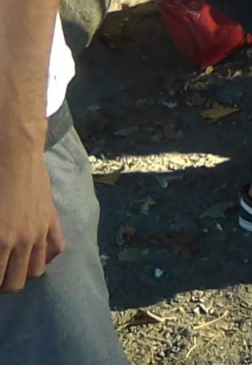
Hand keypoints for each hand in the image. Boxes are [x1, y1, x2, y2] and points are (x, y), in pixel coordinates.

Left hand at [0, 150, 64, 292]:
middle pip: (15, 283)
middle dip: (2, 286)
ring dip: (22, 275)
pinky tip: (34, 253)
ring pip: (36, 271)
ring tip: (11, 269)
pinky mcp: (53, 220)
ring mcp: (41, 232)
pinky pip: (56, 249)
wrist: (15, 155)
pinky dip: (45, 256)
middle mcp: (22, 242)